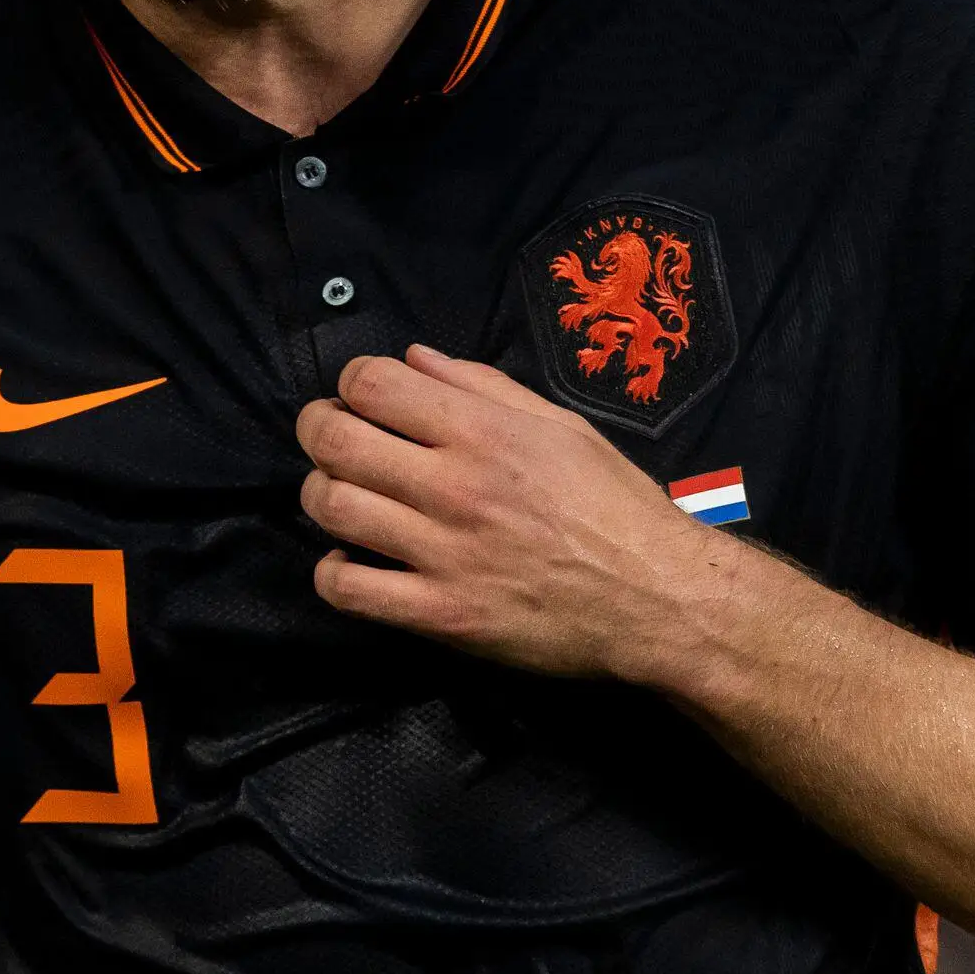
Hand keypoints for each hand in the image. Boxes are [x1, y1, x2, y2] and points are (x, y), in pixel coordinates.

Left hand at [296, 344, 755, 683]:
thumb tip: (412, 358)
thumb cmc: (614, 506)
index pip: (371, 384)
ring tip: (338, 495)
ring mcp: (444, 553)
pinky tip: (349, 561)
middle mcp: (455, 485)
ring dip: (319, 494)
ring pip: (332, 508)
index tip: (361, 397)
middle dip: (317, 428)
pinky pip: (349, 590)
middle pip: (335, 440)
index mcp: (484, 431)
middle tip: (329, 437)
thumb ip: (483, 387)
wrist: (657, 599)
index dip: (351, 383)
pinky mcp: (441, 615)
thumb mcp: (561, 427)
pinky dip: (332, 572)